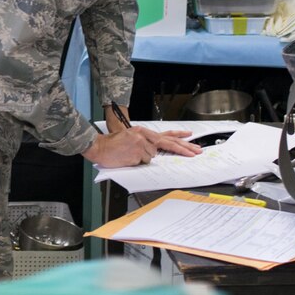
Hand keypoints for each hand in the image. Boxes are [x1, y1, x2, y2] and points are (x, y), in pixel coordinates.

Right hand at [84, 125, 200, 167]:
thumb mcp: (131, 137)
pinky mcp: (137, 154)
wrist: (99, 146)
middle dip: (184, 148)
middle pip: (169, 143)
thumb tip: (155, 151)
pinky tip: (127, 158)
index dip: (179, 137)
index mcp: (143, 132)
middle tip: (195, 152)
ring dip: (143, 159)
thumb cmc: (113, 144)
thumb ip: (145, 142)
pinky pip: (143, 162)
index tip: (191, 138)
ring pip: (152, 156)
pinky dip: (136, 162)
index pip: (166, 134)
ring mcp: (141, 145)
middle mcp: (144, 136)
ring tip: (130, 155)